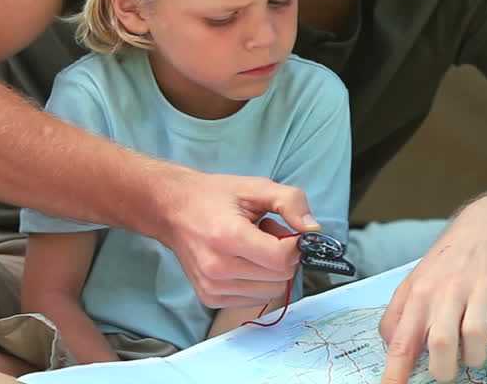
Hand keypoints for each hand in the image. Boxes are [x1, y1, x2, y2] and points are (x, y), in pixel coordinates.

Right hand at [158, 171, 318, 308]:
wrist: (172, 210)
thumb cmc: (214, 197)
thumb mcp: (256, 187)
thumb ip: (291, 202)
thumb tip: (313, 230)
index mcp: (228, 237)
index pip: (282, 259)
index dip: (294, 245)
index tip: (285, 230)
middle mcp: (218, 268)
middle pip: (280, 278)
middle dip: (284, 256)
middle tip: (266, 235)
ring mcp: (212, 287)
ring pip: (271, 292)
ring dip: (271, 271)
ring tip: (253, 248)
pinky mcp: (210, 298)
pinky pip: (254, 299)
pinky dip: (258, 283)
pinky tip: (243, 261)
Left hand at [379, 194, 486, 382]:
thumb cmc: (452, 259)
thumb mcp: (418, 279)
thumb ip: (400, 313)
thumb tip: (389, 346)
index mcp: (421, 292)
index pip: (403, 341)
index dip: (395, 373)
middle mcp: (450, 288)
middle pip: (441, 344)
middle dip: (444, 370)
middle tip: (448, 369)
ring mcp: (484, 286)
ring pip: (476, 339)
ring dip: (476, 357)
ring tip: (475, 350)